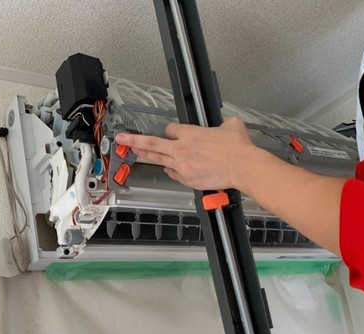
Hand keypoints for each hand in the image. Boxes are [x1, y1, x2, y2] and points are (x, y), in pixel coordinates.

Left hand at [115, 117, 256, 190]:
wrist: (241, 166)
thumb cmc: (237, 148)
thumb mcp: (232, 126)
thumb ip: (223, 125)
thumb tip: (225, 126)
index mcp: (190, 133)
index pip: (171, 129)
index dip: (170, 130)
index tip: (169, 132)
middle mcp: (181, 148)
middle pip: (152, 144)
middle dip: (134, 140)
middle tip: (122, 138)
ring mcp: (182, 165)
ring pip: (158, 160)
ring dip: (146, 156)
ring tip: (135, 152)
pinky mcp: (186, 179)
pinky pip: (172, 173)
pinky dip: (170, 170)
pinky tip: (167, 169)